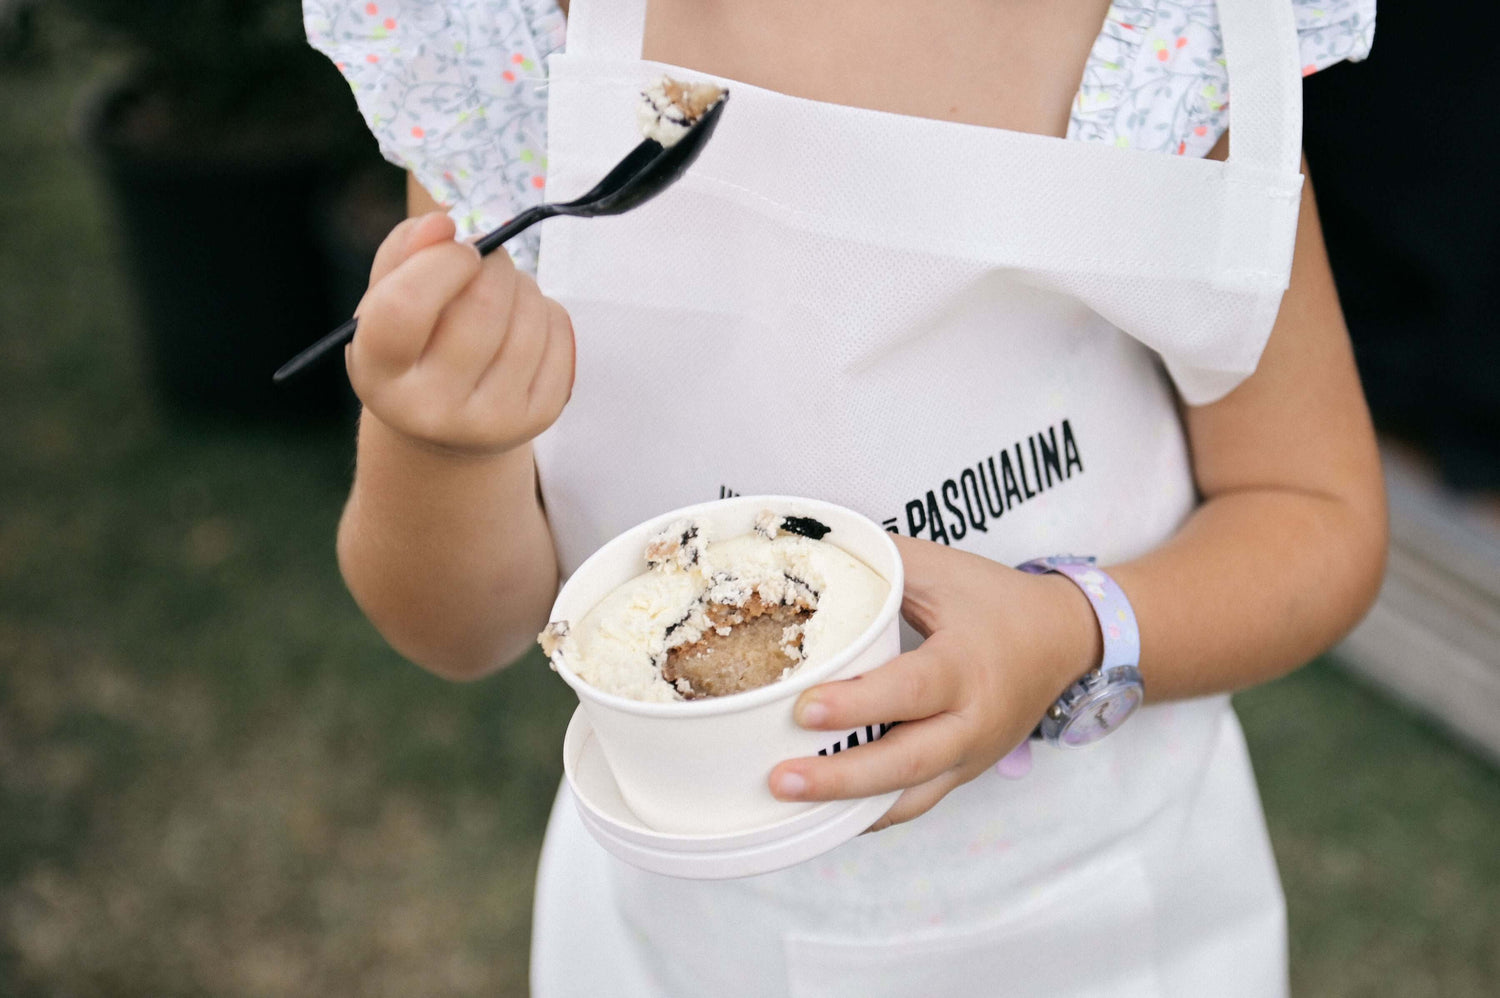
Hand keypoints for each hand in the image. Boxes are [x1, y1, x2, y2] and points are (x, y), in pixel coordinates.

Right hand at [347, 212, 575, 456]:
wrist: (448, 419)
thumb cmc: (414, 345)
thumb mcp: (387, 301)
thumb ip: (403, 253)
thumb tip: (441, 225)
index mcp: (379, 375)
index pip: (405, 307)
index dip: (439, 262)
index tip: (457, 249)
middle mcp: (431, 409)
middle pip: (482, 307)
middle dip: (492, 264)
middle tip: (485, 262)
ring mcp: (489, 421)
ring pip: (528, 318)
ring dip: (522, 285)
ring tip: (502, 294)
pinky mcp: (538, 417)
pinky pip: (558, 333)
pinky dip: (546, 311)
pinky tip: (522, 323)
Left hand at [768, 535, 1101, 831]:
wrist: (1063, 640)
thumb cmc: (994, 601)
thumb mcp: (942, 570)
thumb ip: (882, 562)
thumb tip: (813, 544)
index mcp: (964, 666)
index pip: (909, 692)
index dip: (857, 704)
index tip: (804, 710)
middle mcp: (971, 721)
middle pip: (906, 762)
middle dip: (840, 777)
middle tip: (780, 779)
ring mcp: (970, 757)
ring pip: (909, 797)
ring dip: (849, 807)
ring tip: (789, 807)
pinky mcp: (964, 773)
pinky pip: (915, 804)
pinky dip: (871, 815)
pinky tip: (824, 816)